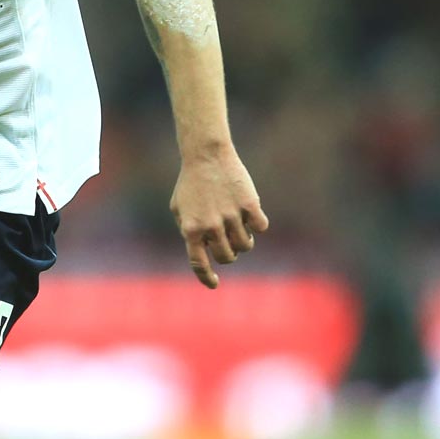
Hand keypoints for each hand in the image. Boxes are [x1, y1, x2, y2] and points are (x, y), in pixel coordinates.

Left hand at [171, 147, 267, 289]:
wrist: (206, 155)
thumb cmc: (190, 182)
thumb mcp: (178, 208)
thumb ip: (187, 231)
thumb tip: (201, 250)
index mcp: (191, 229)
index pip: (199, 264)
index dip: (206, 277)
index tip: (215, 283)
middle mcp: (211, 226)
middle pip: (227, 256)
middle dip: (229, 254)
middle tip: (229, 243)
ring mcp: (231, 216)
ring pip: (245, 245)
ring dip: (244, 242)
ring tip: (241, 230)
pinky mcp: (249, 205)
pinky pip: (261, 227)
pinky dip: (258, 226)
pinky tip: (252, 217)